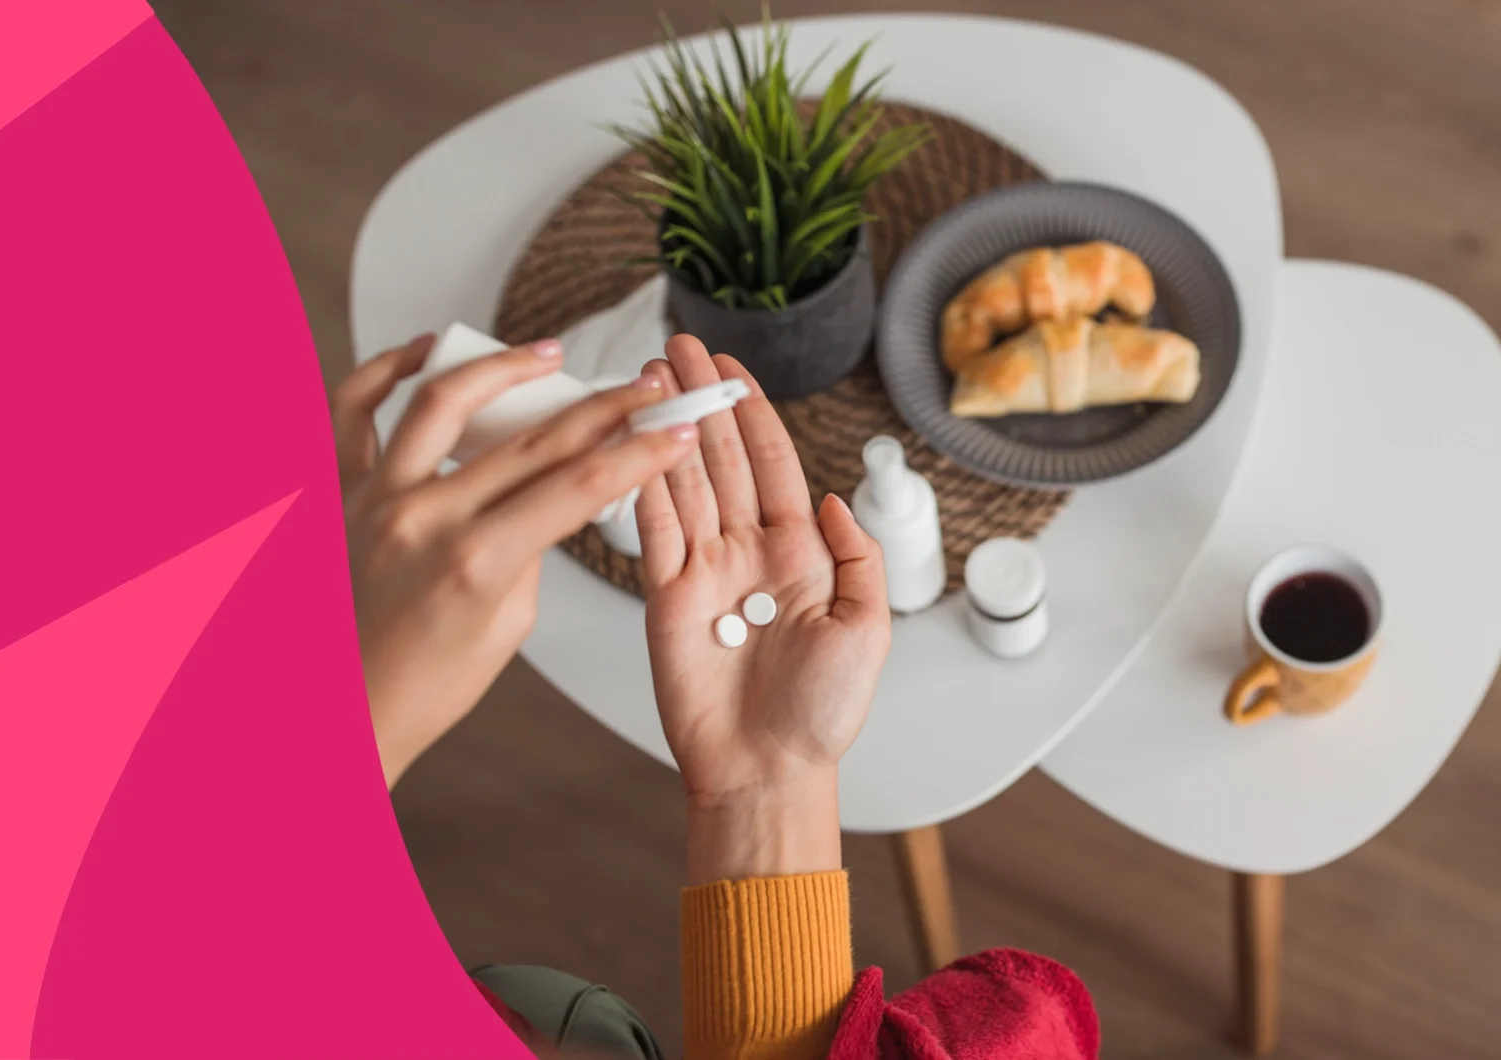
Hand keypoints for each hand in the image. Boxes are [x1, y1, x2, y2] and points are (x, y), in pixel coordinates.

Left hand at [331, 333, 699, 786]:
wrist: (341, 714)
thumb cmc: (426, 687)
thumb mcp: (507, 627)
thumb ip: (530, 549)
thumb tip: (550, 494)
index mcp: (476, 563)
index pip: (580, 488)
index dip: (639, 454)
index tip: (676, 429)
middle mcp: (423, 520)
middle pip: (532, 441)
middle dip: (600, 407)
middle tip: (640, 385)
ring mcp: (374, 500)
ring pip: (441, 401)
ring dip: (504, 368)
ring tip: (548, 354)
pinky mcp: (337, 494)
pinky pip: (352, 412)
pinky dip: (386, 369)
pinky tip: (427, 349)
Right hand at [638, 335, 890, 882]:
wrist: (769, 771)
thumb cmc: (823, 715)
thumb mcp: (869, 627)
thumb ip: (857, 557)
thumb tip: (832, 497)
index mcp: (801, 554)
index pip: (772, 465)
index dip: (751, 412)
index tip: (732, 367)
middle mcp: (749, 553)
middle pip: (722, 459)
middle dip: (702, 400)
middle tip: (680, 349)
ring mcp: (705, 572)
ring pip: (684, 483)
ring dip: (666, 429)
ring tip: (649, 377)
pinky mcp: (667, 597)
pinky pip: (653, 530)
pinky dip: (642, 483)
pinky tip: (631, 440)